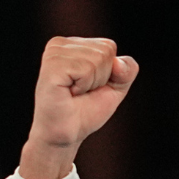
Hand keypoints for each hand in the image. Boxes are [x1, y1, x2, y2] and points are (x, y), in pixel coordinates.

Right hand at [20, 37, 137, 178]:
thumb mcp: (115, 87)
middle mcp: (59, 44)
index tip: (88, 86)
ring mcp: (53, 54)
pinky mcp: (51, 66)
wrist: (67, 134)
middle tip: (80, 91)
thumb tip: (118, 63)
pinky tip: (68, 93)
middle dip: (101, 77)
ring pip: (97, 59)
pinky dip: (83, 86)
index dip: (108, 72)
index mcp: (72, 44)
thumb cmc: (85, 110)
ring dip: (91, 83)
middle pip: (105, 51)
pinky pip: (85, 69)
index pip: (109, 46)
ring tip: (73, 92)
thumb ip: (127, 70)